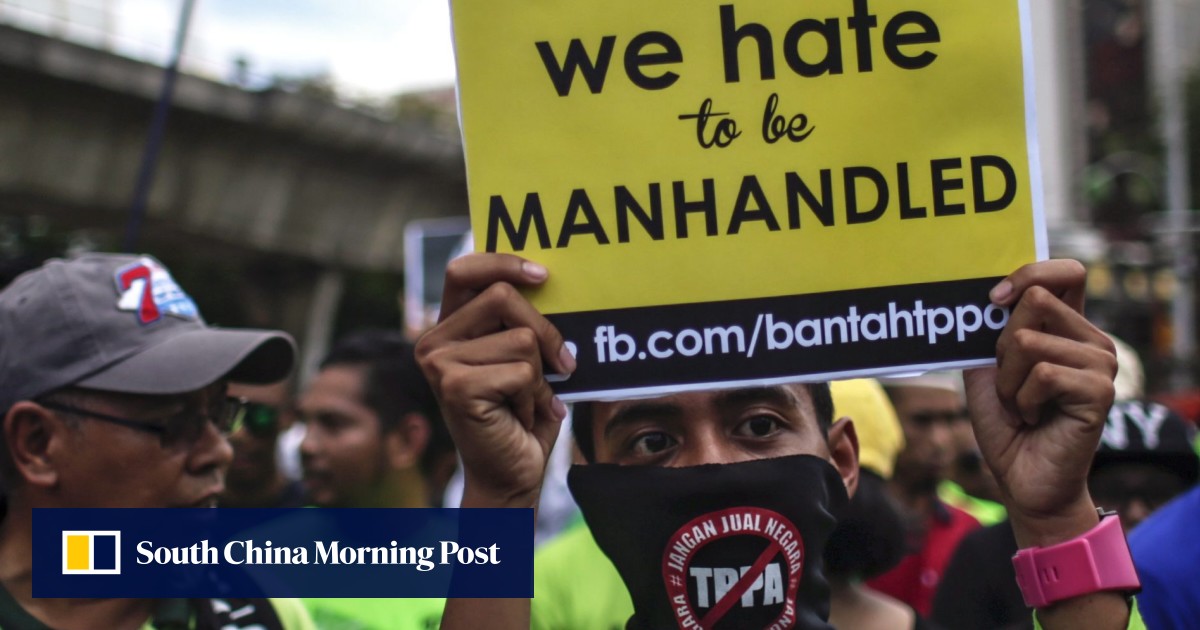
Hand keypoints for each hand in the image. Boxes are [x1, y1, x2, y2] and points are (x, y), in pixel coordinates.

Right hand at [415, 253, 573, 508]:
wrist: (512, 474)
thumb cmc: (521, 414)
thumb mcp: (523, 358)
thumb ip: (523, 321)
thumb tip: (549, 281)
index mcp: (447, 326)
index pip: (464, 270)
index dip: (502, 262)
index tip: (542, 275)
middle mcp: (433, 341)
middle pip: (503, 296)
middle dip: (545, 331)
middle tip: (561, 365)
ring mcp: (439, 363)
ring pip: (522, 338)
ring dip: (540, 375)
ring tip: (528, 400)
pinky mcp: (456, 386)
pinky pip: (523, 372)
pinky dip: (536, 397)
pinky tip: (521, 415)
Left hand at [964, 260, 1116, 545]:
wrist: (1022, 480)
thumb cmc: (1006, 425)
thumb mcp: (988, 369)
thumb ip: (991, 332)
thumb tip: (988, 295)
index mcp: (1068, 327)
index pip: (1066, 273)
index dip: (1030, 272)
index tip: (994, 299)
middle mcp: (1091, 339)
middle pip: (1036, 300)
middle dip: (1002, 345)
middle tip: (1012, 383)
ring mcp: (1101, 363)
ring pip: (1028, 341)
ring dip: (1008, 381)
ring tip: (1021, 406)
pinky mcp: (1100, 391)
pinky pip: (1041, 374)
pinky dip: (1021, 400)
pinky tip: (1032, 419)